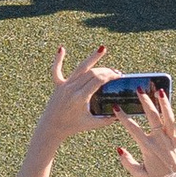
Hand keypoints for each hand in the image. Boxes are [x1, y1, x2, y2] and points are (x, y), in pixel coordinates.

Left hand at [20, 42, 112, 176]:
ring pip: (80, 68)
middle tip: (116, 72)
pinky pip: (56, 70)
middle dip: (106, 70)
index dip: (110, 76)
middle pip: (92, 73)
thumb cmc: (73, 127)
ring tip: (102, 49)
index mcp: (81, 97)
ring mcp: (64, 86)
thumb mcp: (93, 123)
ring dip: (92, 58)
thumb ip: (109, 119)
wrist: (51, 127)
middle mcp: (72, 88)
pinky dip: (58, 60)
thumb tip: (123, 112)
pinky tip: (61, 49)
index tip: (119, 75)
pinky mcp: (57, 86)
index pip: (98, 80)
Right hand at [114, 83, 175, 176]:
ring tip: (160, 91)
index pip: (132, 128)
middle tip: (139, 90)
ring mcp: (173, 141)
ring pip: (170, 119)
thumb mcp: (139, 174)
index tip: (116, 107)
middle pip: (153, 117)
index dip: (123, 117)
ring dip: (165, 104)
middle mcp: (161, 140)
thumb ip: (127, 162)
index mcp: (148, 146)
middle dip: (145, 102)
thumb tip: (119, 149)